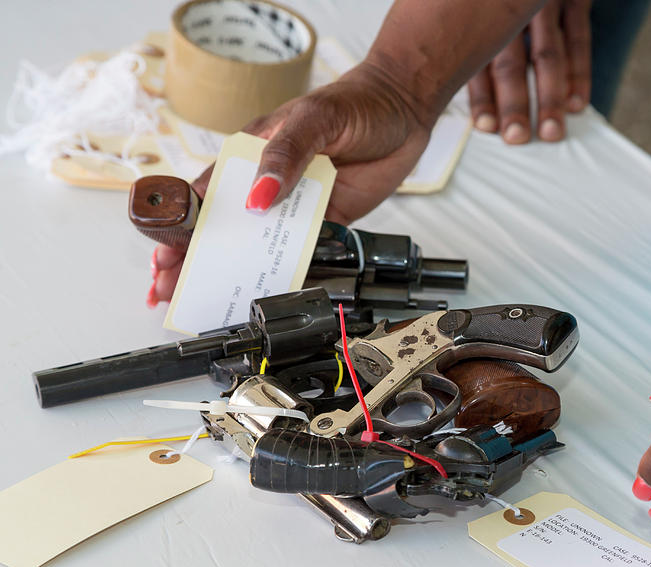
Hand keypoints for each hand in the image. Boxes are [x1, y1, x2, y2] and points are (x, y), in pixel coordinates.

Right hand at [147, 64, 430, 305]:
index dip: (183, 225)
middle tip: (169, 288)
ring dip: (235, 271)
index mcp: (250, 154)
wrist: (404, 110)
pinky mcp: (326, 221)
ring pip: (260, 244)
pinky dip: (283, 271)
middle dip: (196, 259)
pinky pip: (302, 251)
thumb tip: (258, 197)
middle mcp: (268, 183)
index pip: (208, 194)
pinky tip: (264, 291)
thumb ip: (284, 155)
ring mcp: (295, 205)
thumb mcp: (313, 120)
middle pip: (227, 227)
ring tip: (209, 299)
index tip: (165, 252)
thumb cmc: (355, 102)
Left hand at [467, 0, 591, 143]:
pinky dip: (578, 73)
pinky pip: (578, 37)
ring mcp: (542, 1)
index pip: (477, 59)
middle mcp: (508, 7)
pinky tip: (576, 104)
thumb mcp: (480, 16)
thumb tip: (463, 96)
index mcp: (480, 16)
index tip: (486, 127)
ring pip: (546, 54)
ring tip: (551, 132)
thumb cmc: (497, 4)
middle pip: (509, 60)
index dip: (481, 95)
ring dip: (549, 97)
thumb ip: (474, 45)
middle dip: (513, 103)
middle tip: (516, 138)